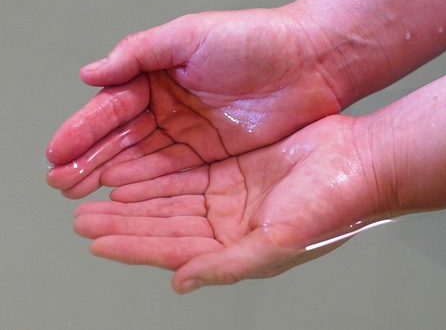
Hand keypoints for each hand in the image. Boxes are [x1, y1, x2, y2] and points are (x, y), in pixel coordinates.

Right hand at [46, 8, 343, 197]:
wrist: (315, 60)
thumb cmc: (252, 38)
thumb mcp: (188, 36)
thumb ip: (137, 54)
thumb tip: (88, 74)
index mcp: (153, 77)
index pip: (109, 109)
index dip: (81, 131)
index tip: (55, 152)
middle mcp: (163, 109)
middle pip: (117, 141)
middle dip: (85, 161)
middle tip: (56, 183)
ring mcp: (186, 137)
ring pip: (137, 163)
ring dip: (105, 180)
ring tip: (76, 198)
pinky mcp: (210, 160)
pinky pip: (170, 180)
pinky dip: (143, 192)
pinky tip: (118, 203)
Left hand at [72, 115, 387, 292]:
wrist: (365, 161)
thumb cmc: (333, 208)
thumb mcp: (276, 243)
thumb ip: (226, 266)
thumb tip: (180, 283)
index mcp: (235, 249)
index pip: (169, 250)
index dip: (130, 245)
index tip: (94, 241)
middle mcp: (227, 225)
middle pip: (160, 224)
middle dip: (120, 222)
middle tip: (81, 217)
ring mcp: (229, 195)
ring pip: (167, 198)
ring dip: (132, 198)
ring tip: (95, 195)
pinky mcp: (233, 168)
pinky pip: (184, 171)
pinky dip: (156, 174)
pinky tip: (132, 173)